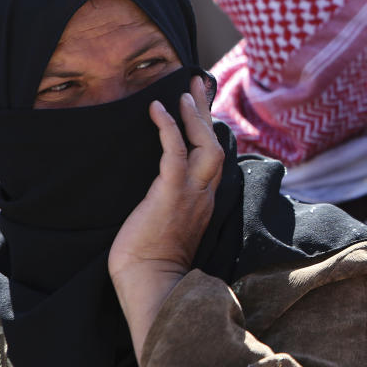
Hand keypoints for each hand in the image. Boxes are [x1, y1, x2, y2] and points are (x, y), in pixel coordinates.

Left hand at [108, 75, 224, 360]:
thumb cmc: (153, 263)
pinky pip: (174, 152)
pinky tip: (158, 109)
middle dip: (206, 111)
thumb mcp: (170, 227)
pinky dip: (168, 128)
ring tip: (184, 90)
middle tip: (198, 83)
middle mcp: (205, 193)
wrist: (152, 283)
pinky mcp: (171, 193)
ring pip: (203, 144)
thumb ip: (174, 206)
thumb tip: (161, 193)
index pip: (212, 158)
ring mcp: (191, 193)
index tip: (201, 108)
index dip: (208, 130)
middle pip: (215, 143)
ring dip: (195, 115)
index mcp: (205, 201)